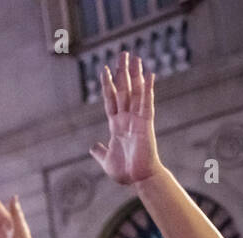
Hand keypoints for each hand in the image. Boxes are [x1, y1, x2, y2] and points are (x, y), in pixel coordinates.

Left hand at [90, 53, 161, 186]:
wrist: (139, 180)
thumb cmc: (125, 172)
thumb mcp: (106, 160)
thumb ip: (100, 152)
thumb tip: (93, 147)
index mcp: (117, 125)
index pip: (111, 99)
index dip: (108, 84)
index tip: (104, 69)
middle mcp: (127, 118)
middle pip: (125, 90)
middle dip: (123, 72)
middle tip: (122, 54)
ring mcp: (137, 119)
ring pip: (136, 92)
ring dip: (136, 75)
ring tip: (135, 57)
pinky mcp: (146, 124)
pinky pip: (147, 103)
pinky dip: (148, 90)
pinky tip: (149, 75)